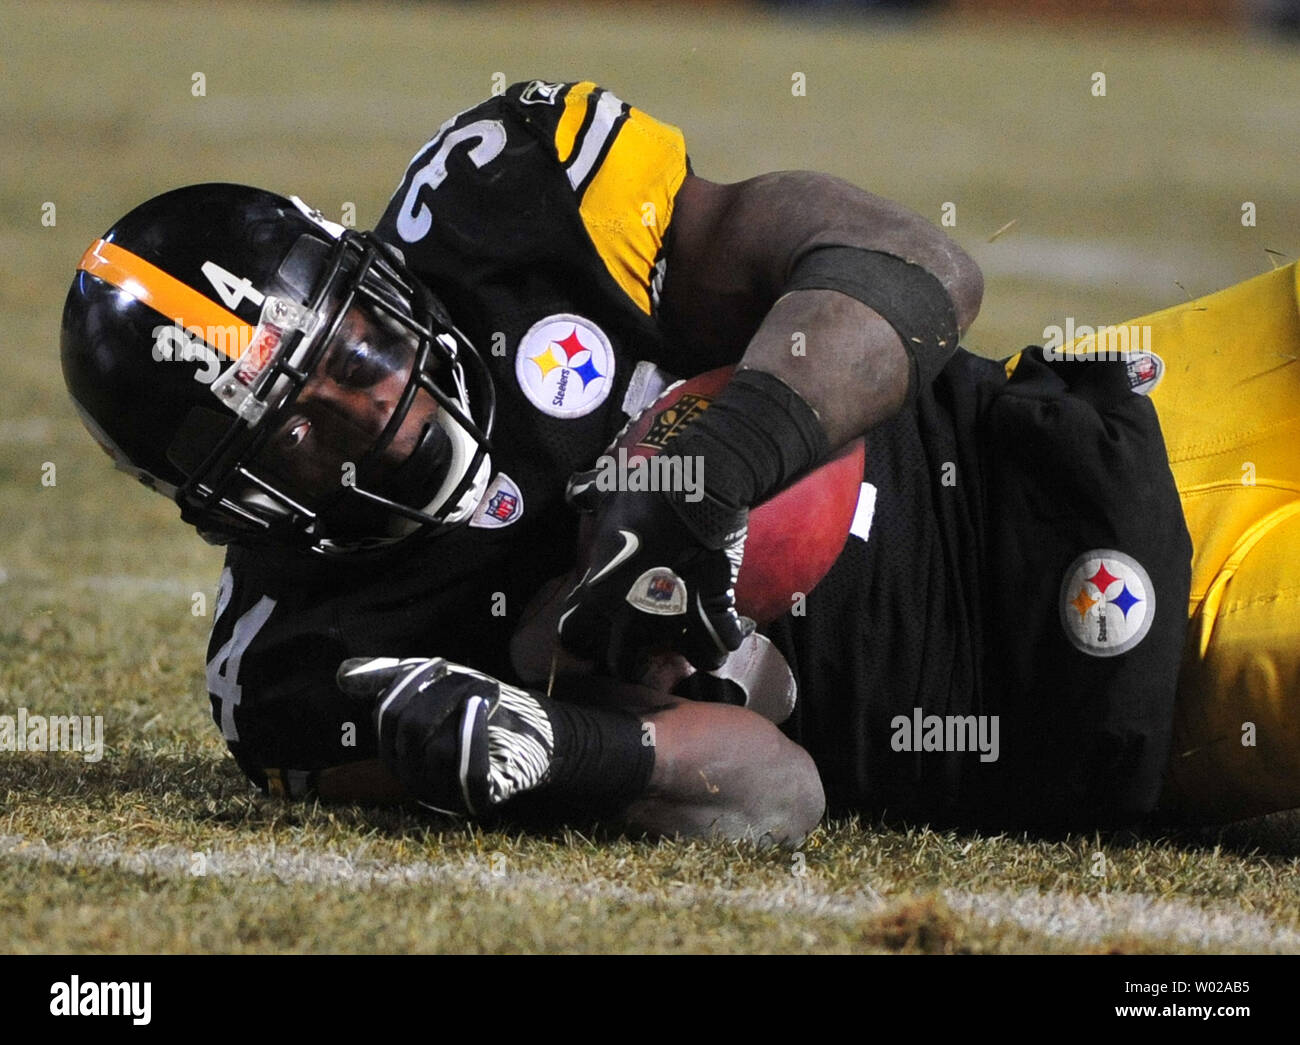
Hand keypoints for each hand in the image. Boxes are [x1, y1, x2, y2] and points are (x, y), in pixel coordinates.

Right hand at [336, 656, 552, 814]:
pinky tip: (483, 708)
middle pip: (410, 729)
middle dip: (441, 693)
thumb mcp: (438, 688)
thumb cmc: (482, 712)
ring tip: (485, 694)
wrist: (537, 736)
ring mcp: (444, 794)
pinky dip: (473, 732)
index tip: (441, 664)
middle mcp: (413, 779)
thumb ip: (395, 678)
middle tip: (472, 678)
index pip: (387, 714)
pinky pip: (467, 770)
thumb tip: (342, 673)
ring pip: (437, 749)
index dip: (411, 683)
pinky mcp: (476, 799)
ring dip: (463, 709)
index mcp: (397, 752)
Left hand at [557, 472, 748, 680]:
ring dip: (688, 652)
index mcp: (599, 592)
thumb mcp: (608, 494)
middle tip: (639, 647)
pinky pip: (722, 644)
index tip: (594, 626)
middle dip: (629, 659)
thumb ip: (589, 496)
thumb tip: (577, 491)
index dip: (582, 632)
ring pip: (683, 659)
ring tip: (693, 641)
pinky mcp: (713, 615)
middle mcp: (632, 618)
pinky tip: (726, 631)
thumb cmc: (646, 495)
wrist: (697, 493)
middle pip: (621, 663)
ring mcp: (674, 622)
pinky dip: (725, 639)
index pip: (573, 634)